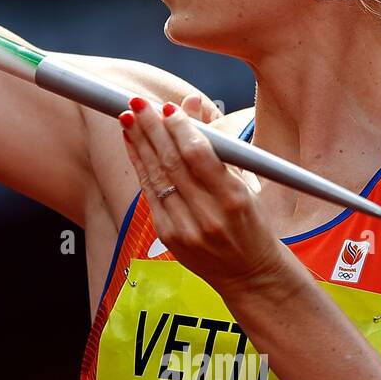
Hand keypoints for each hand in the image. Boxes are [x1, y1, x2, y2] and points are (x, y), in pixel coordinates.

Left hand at [119, 93, 288, 292]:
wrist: (250, 276)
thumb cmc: (252, 224)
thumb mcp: (246, 184)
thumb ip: (217, 146)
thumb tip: (192, 104)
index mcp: (234, 199)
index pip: (200, 155)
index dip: (180, 128)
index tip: (168, 107)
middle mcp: (208, 216)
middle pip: (172, 163)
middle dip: (152, 129)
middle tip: (137, 103)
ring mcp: (185, 229)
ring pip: (157, 178)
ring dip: (139, 145)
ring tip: (128, 118)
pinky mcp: (169, 237)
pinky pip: (151, 195)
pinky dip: (141, 167)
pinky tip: (133, 146)